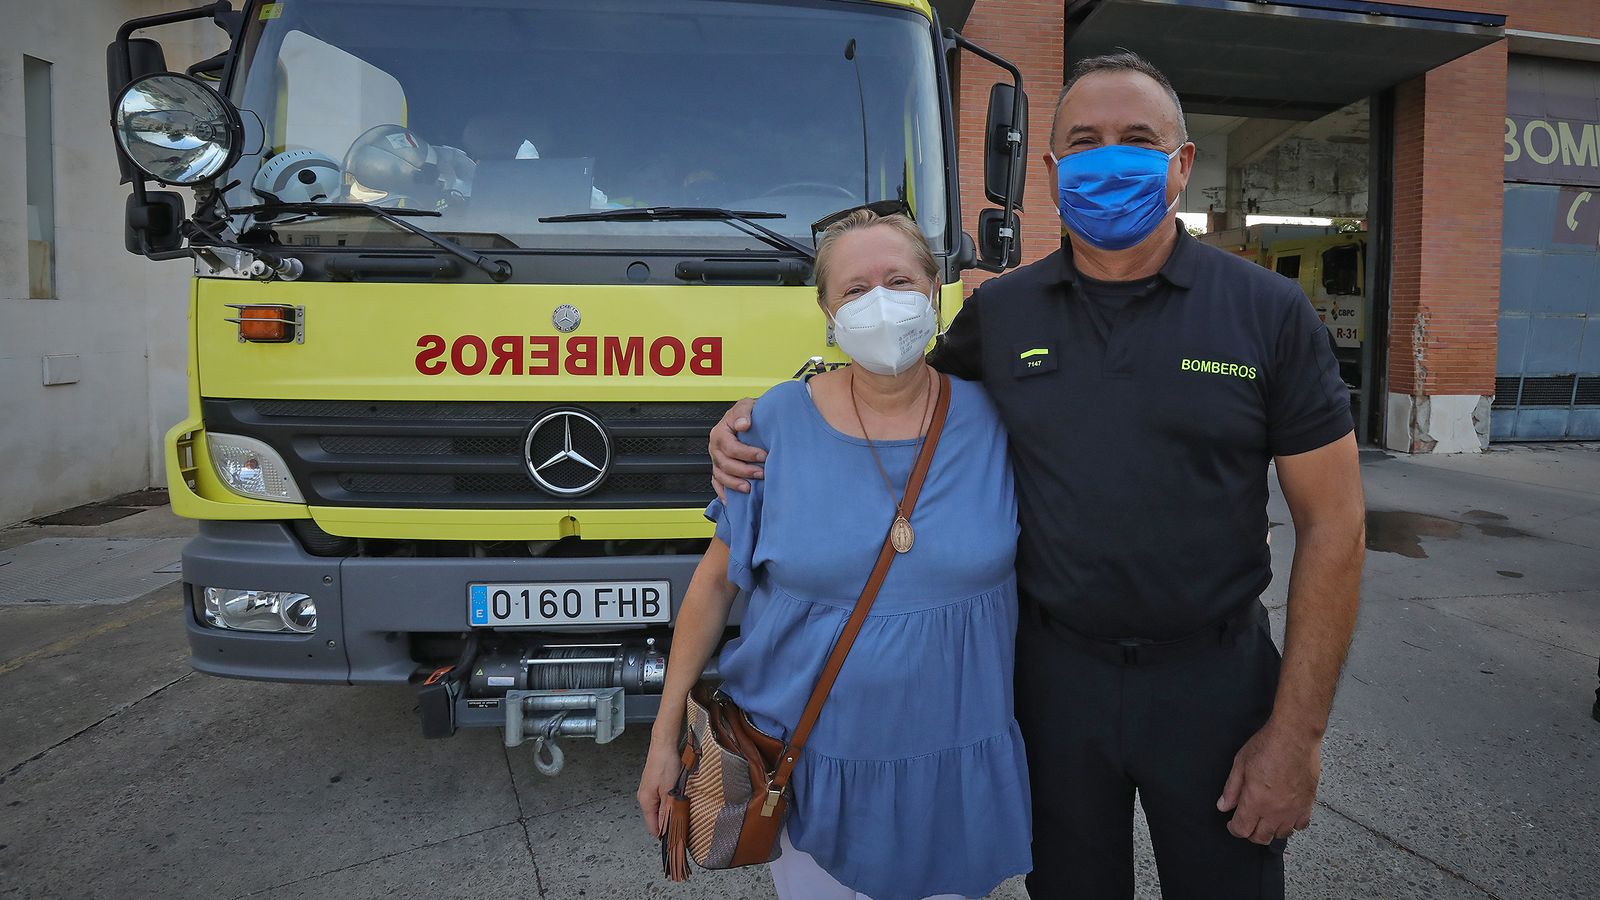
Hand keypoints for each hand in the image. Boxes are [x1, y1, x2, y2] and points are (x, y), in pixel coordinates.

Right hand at [637, 740, 684, 838]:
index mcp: (645, 801)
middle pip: (655, 819)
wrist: (664, 744)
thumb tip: (665, 828)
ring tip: (681, 810)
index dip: (664, 835)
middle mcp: (644, 798)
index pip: (652, 827)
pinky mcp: (654, 785)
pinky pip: (660, 800)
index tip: (676, 838)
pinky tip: (677, 799)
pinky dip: (669, 803)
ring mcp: (648, 791)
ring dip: (669, 812)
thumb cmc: (665, 764)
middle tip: (683, 823)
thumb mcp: (669, 791)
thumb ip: (666, 810)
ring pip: (659, 809)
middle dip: (668, 823)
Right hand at [709, 397, 763, 499]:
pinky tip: (731, 501)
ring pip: (720, 476)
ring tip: (750, 488)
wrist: (748, 419)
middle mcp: (715, 448)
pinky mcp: (719, 470)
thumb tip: (743, 424)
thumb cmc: (747, 414)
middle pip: (725, 464)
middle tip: (761, 473)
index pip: (731, 447)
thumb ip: (743, 412)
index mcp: (719, 433)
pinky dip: (723, 493)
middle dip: (744, 471)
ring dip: (735, 484)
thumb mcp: (746, 405)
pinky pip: (717, 484)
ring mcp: (716, 460)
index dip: (747, 453)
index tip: (763, 456)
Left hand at [1216, 719, 1320, 843]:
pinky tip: (1285, 815)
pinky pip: (1301, 825)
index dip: (1234, 829)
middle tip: (1247, 821)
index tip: (1232, 823)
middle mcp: (1275, 811)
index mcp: (1256, 801)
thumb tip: (1223, 806)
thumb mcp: (1240, 764)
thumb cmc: (1267, 745)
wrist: (1295, 736)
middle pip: (1261, 837)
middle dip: (1250, 833)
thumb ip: (1231, 789)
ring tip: (1264, 818)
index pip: (1242, 830)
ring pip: (1281, 834)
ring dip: (1270, 830)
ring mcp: (1294, 809)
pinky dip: (1291, 824)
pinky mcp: (1308, 803)